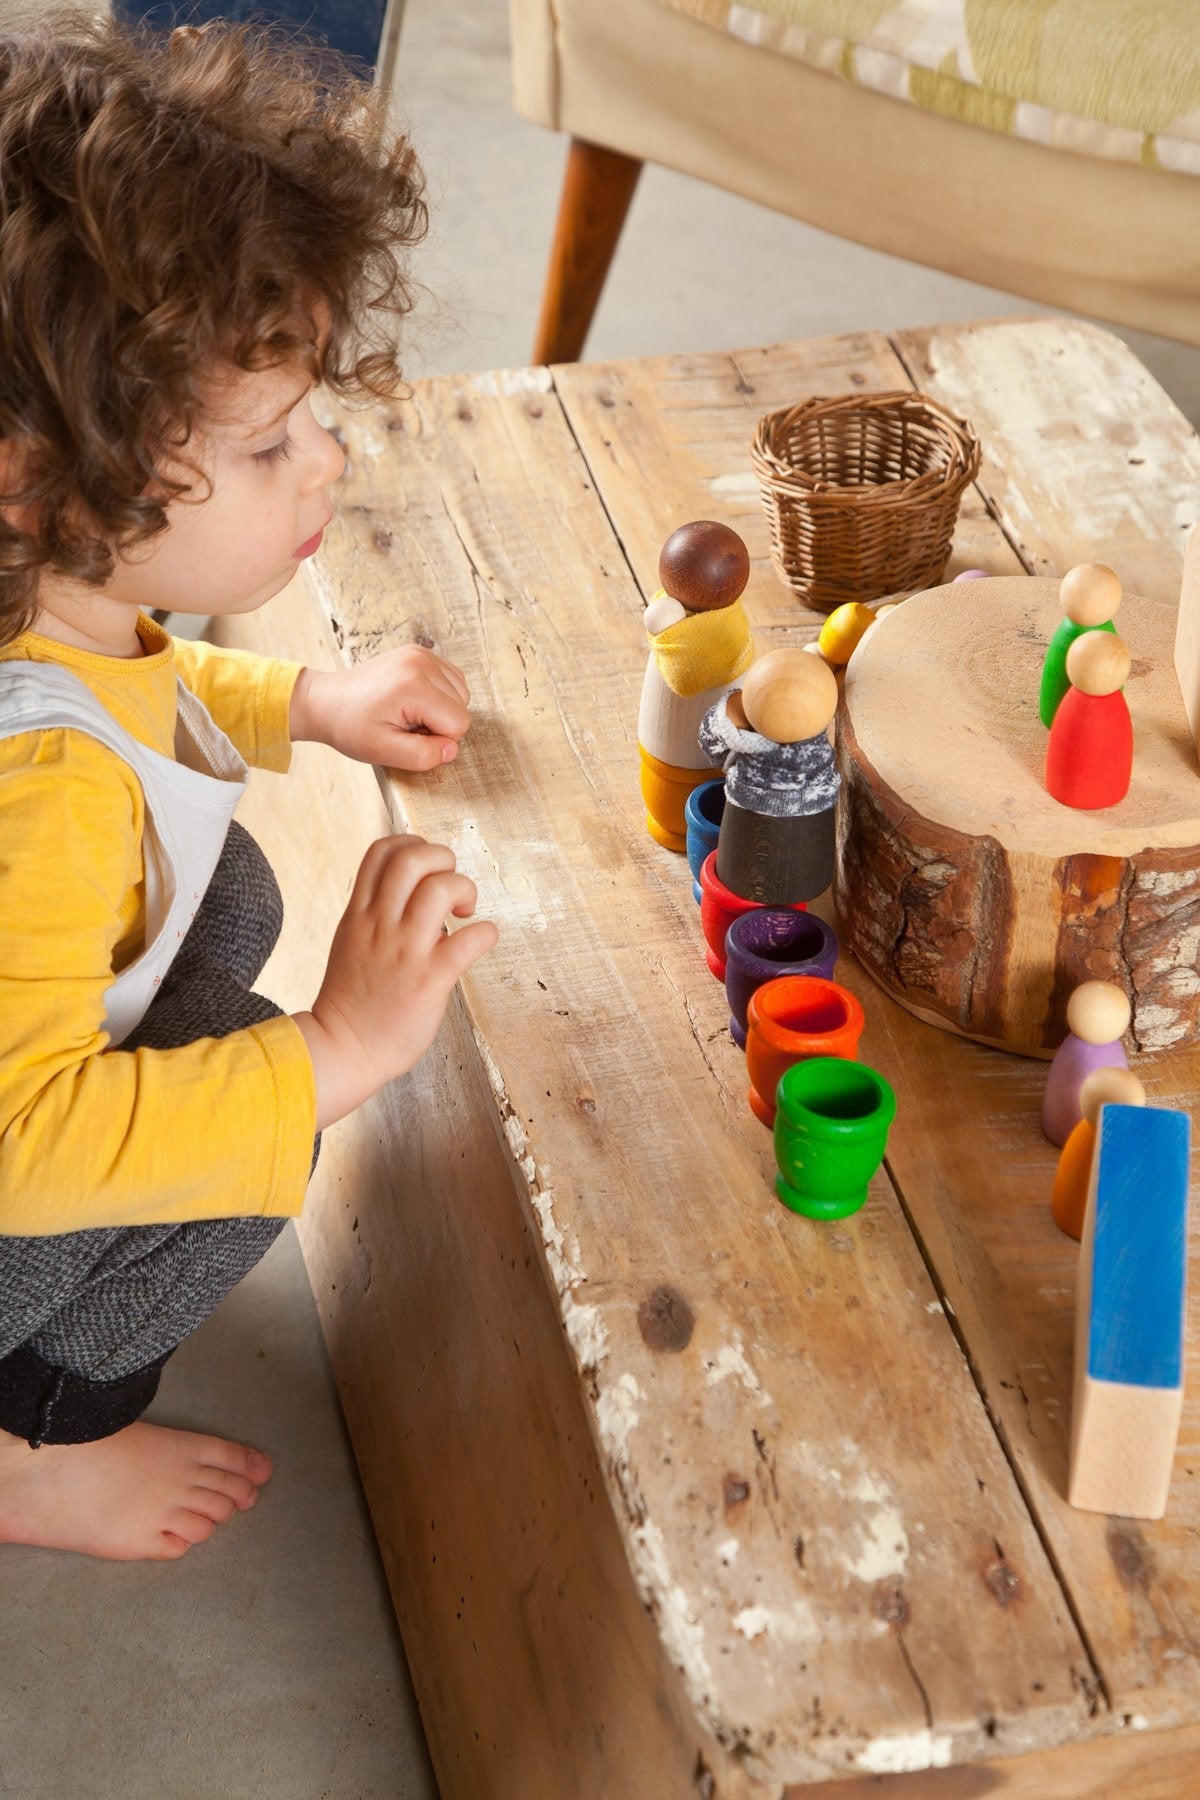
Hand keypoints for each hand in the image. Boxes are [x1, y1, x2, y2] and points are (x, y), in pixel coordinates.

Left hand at [289, 646, 473, 771]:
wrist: (327, 701)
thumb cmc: (351, 727)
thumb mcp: (383, 751)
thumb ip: (423, 756)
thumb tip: (451, 750)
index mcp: (414, 685)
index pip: (458, 724)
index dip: (437, 739)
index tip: (407, 735)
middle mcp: (422, 662)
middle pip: (462, 707)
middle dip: (438, 724)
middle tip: (403, 725)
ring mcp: (422, 653)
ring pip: (461, 694)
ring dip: (440, 710)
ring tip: (407, 713)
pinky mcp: (421, 653)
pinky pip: (452, 681)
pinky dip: (439, 696)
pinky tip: (413, 702)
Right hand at [291, 835, 497, 1127]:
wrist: (343, 1049)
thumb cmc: (352, 1002)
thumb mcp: (351, 942)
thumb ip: (377, 916)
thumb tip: (421, 900)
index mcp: (359, 913)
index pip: (382, 851)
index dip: (413, 844)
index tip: (428, 866)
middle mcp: (380, 925)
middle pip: (412, 858)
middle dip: (443, 859)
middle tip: (452, 888)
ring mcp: (404, 951)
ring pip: (440, 888)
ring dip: (465, 890)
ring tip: (464, 913)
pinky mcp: (429, 979)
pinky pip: (469, 940)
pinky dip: (486, 933)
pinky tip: (480, 941)